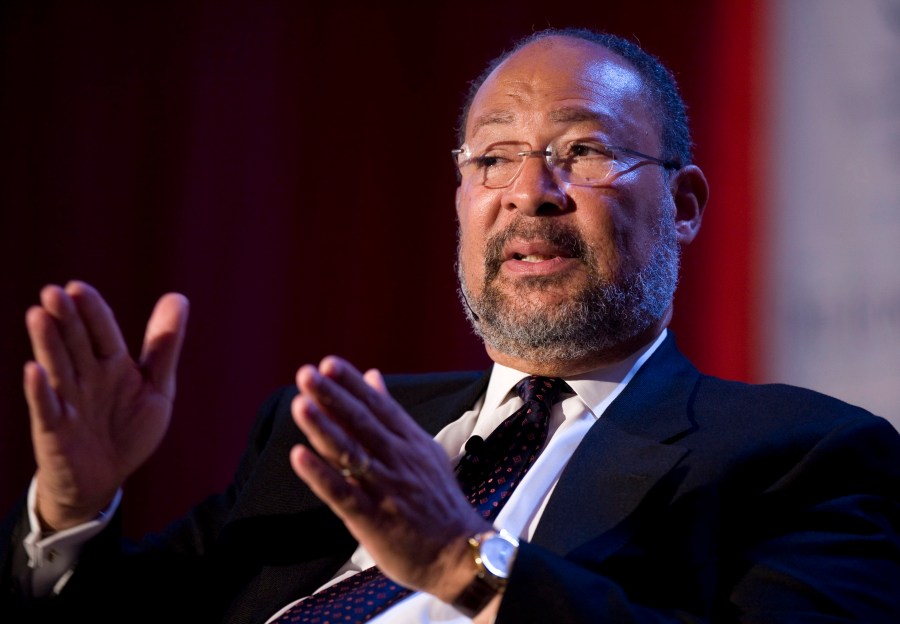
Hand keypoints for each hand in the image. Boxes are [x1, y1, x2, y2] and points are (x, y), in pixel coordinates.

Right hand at [23, 281, 188, 529]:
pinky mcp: (55, 429)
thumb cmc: (130, 427)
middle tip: (53, 292)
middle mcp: (87, 377)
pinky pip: (47, 408)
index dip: (92, 310)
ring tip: (37, 315)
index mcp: (112, 364)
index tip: (78, 287)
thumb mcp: (157, 385)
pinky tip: (34, 370)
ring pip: (58, 367)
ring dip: (48, 343)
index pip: (102, 331)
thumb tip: (178, 297)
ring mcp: (68, 401)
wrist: (106, 476)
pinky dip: (40, 390)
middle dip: (66, 318)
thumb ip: (165, 345)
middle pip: (76, 343)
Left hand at [289, 356, 490, 600]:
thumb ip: (394, 414)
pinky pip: (343, 493)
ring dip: (324, 428)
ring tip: (300, 405)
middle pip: (362, 422)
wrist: (459, 554)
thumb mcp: (423, 450)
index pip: (379, 406)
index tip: (328, 364)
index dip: (352, 384)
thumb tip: (373, 376)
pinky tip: (299, 457)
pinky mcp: (374, 519)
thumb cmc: (438, 501)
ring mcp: (386, 489)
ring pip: (350, 453)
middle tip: (306, 374)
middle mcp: (398, 460)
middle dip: (333, 396)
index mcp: (410, 442)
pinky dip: (321, 475)